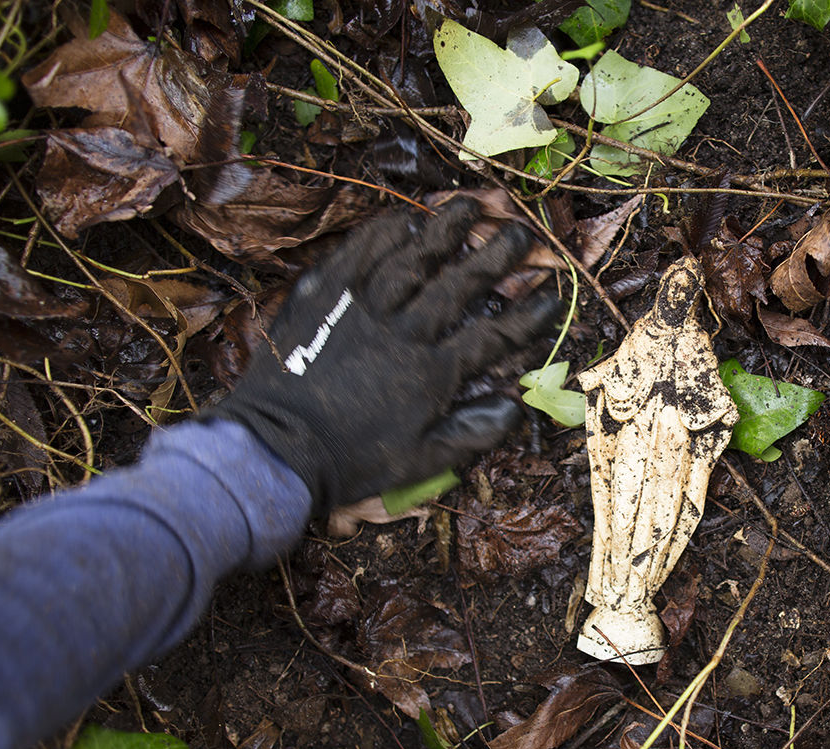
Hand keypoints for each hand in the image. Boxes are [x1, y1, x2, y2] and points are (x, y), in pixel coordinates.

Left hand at [210, 200, 559, 514]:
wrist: (277, 449)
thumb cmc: (351, 460)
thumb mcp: (420, 461)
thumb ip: (471, 433)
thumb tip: (514, 406)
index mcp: (430, 374)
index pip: (491, 337)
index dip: (526, 315)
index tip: (552, 294)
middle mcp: (402, 332)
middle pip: (458, 285)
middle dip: (495, 257)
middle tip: (521, 232)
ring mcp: (360, 308)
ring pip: (411, 259)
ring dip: (443, 231)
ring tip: (469, 206)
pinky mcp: (322, 295)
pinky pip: (357, 254)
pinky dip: (383, 233)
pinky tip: (402, 218)